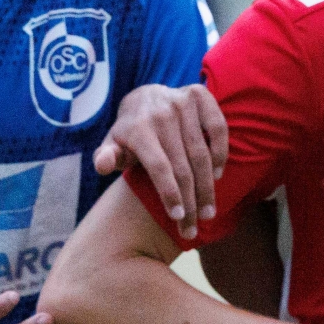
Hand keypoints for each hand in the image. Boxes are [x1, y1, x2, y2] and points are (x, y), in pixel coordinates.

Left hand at [94, 83, 227, 238]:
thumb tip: (102, 166)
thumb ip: (105, 157)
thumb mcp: (112, 144)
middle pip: (182, 166)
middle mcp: (161, 113)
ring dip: (207, 187)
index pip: (159, 166)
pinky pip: (218, 128)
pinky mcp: (200, 95)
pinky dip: (220, 153)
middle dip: (191, 201)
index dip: (170, 193)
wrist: (145, 96)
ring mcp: (182, 102)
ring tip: (208, 212)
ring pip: (201, 153)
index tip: (178, 217)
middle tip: (193, 228)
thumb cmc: (130, 132)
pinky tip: (217, 175)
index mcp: (138, 128)